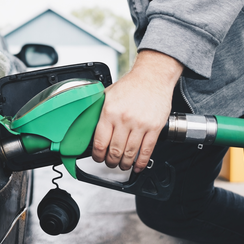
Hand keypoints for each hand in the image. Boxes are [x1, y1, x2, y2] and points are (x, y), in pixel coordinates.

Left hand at [92, 50, 183, 172]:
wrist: (152, 77)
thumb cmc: (131, 85)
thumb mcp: (108, 94)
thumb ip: (99, 110)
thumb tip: (89, 125)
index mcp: (109, 112)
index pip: (100, 142)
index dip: (97, 155)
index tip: (98, 157)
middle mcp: (124, 119)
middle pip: (114, 151)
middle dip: (110, 161)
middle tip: (110, 162)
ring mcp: (140, 125)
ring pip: (130, 153)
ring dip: (124, 164)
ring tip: (122, 165)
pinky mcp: (154, 128)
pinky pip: (146, 150)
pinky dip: (141, 162)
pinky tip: (137, 166)